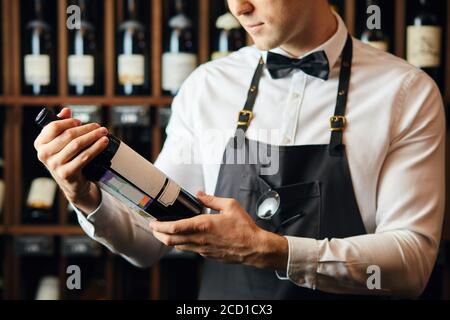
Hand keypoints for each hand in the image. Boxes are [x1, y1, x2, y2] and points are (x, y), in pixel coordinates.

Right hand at [34, 107, 108, 211]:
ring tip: (104, 133)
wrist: (71, 183)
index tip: (80, 121)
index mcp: (40, 144)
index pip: (53, 127)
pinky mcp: (66, 173)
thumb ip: (61, 125)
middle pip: (68, 135)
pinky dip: (96, 148)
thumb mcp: (60, 142)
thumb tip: (66, 110)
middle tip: (99, 127)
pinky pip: (84, 157)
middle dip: (87, 129)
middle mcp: (44, 154)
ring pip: (77, 145)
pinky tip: (103, 143)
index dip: (68, 122)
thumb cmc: (66, 158)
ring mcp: (54, 165)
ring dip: (93, 137)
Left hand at [150, 191, 288, 270]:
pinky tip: (183, 238)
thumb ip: (212, 199)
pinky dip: (182, 244)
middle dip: (158, 234)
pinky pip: (190, 249)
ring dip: (168, 240)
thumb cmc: (243, 227)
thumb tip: (200, 194)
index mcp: (203, 224)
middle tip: (154, 228)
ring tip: (164, 233)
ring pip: (178, 246)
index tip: (153, 222)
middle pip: (171, 240)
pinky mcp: (207, 255)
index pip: (174, 227)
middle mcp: (200, 238)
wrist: (253, 247)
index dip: (159, 226)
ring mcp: (202, 249)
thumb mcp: (230, 205)